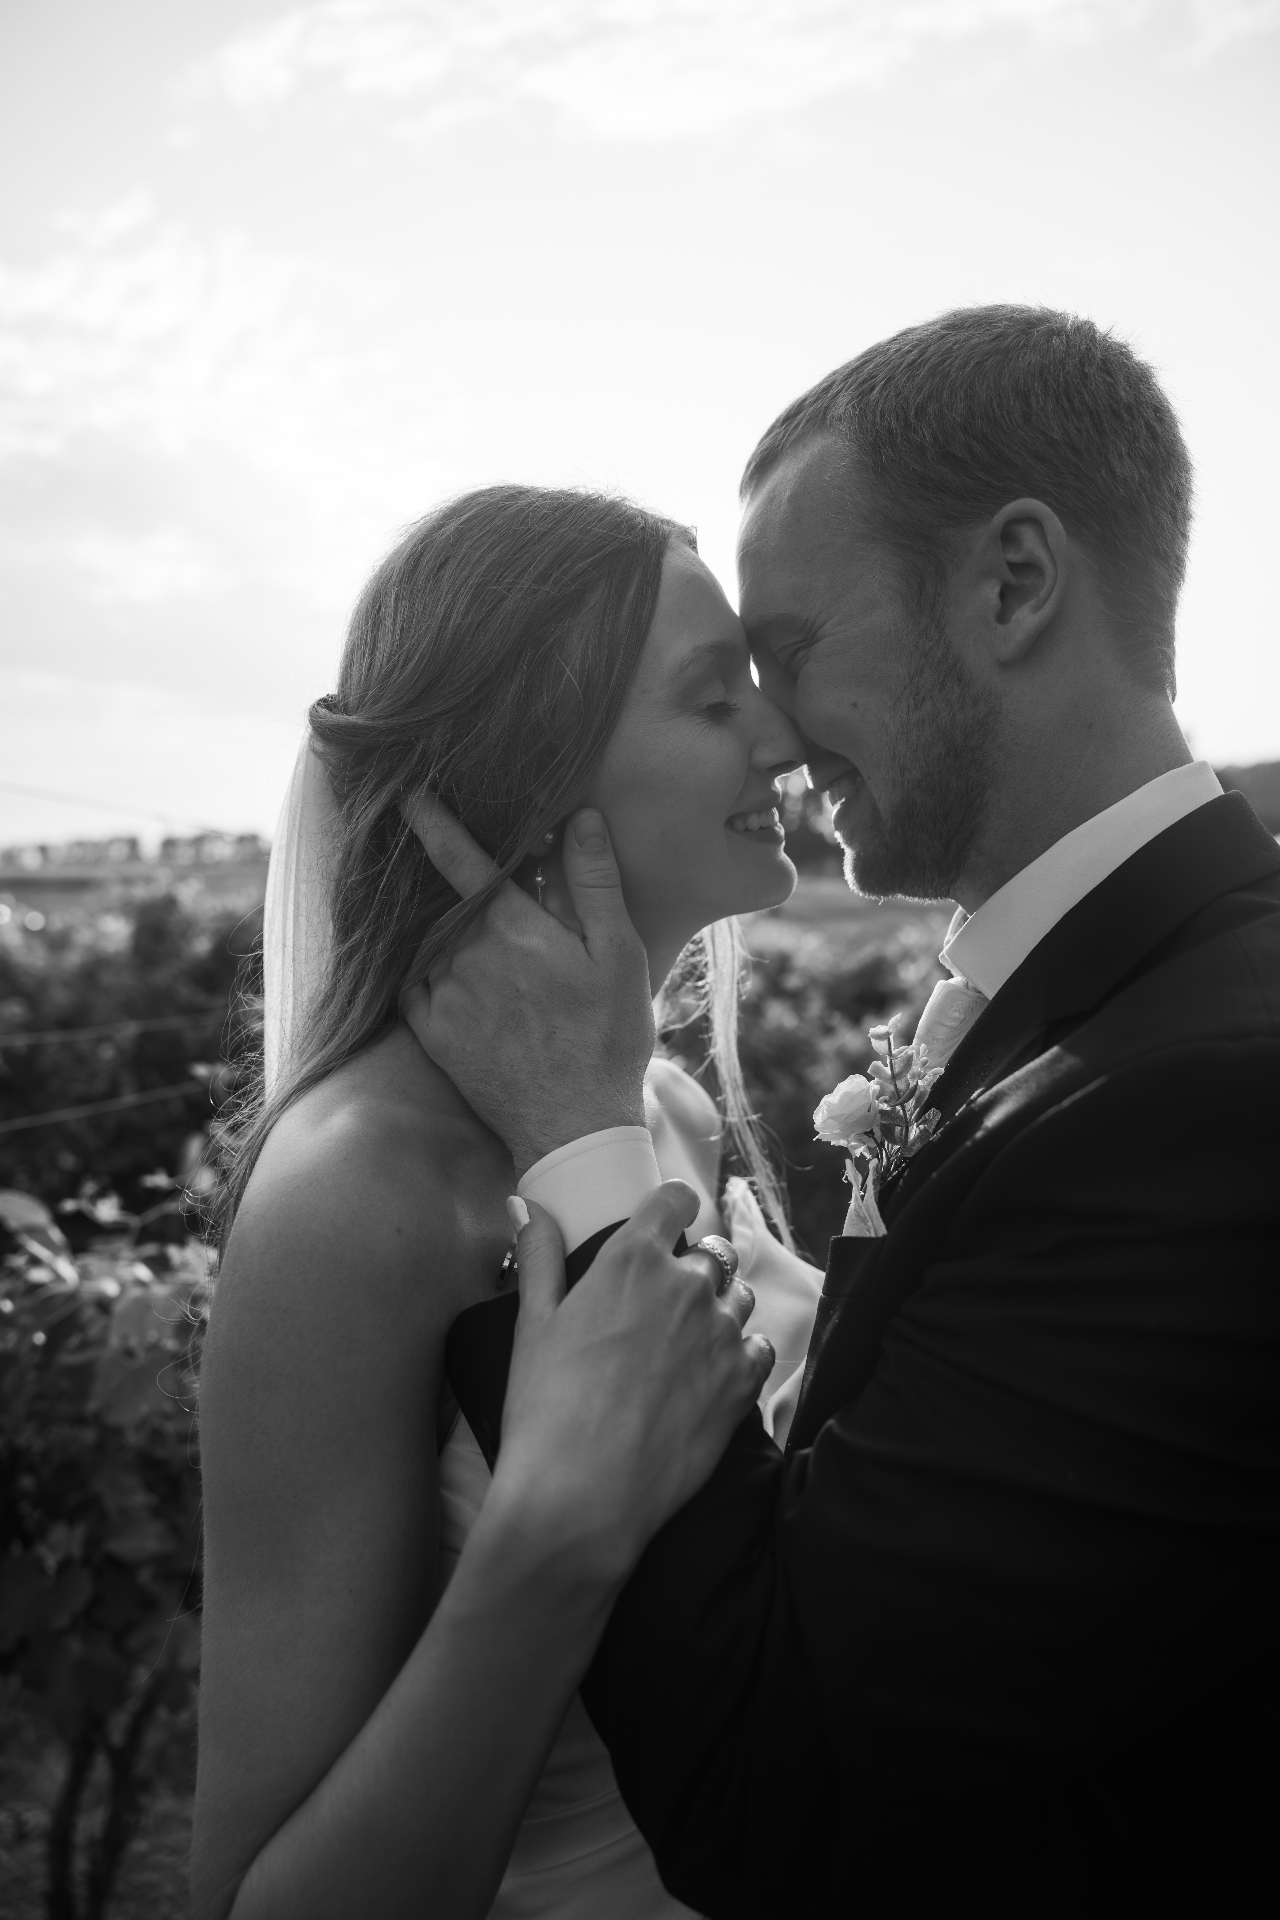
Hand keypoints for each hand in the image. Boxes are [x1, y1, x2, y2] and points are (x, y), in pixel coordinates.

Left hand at [401, 798, 654, 1176]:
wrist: (573, 1127)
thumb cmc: (607, 1039)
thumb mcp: (619, 955)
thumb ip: (593, 882)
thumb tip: (580, 817)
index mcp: (512, 925)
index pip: (462, 858)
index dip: (433, 823)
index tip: (408, 795)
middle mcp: (466, 952)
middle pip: (458, 906)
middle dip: (478, 905)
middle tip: (521, 939)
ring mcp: (444, 994)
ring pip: (440, 945)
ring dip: (462, 944)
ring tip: (508, 979)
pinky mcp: (432, 1033)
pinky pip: (421, 987)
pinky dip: (439, 980)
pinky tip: (474, 997)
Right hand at [491, 1185, 773, 1591]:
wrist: (580, 1495)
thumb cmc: (545, 1407)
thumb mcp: (532, 1324)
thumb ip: (538, 1256)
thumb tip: (526, 1205)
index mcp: (632, 1259)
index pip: (675, 1200)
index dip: (672, 1207)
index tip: (667, 1222)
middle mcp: (687, 1284)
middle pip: (711, 1254)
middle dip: (691, 1272)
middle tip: (660, 1310)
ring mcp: (721, 1333)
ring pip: (738, 1298)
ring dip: (719, 1311)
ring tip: (685, 1347)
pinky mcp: (743, 1382)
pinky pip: (759, 1347)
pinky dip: (741, 1355)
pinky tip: (711, 1378)